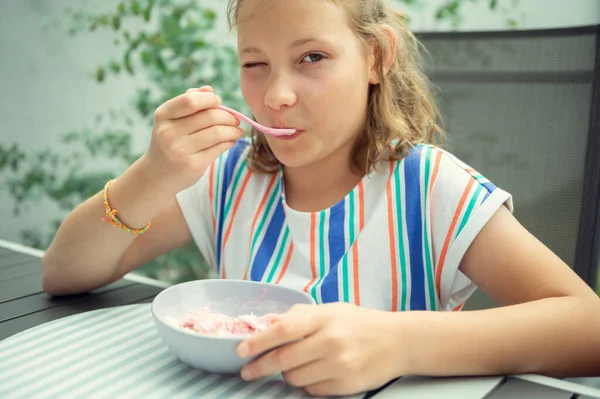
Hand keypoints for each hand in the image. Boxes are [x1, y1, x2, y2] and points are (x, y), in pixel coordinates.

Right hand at [142, 86, 243, 194]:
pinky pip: (219, 148)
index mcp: (163, 115)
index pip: (191, 100)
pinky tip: (231, 141)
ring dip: (233, 130)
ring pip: (218, 133)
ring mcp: (180, 150)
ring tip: (237, 130)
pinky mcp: (193, 165)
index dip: (210, 99)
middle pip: (209, 116)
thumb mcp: (171, 119)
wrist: (157, 175)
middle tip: (235, 119)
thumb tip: (209, 89)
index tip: (218, 103)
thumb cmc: (169, 141)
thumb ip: (188, 102)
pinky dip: (229, 142)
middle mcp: (169, 132)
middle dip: (228, 116)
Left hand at [237, 303, 403, 396]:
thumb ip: (299, 316)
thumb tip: (268, 322)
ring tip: (298, 364)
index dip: (258, 341)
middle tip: (248, 370)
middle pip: (284, 359)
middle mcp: (331, 341)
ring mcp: (339, 365)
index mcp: (325, 317)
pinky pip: (312, 390)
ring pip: (295, 378)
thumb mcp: (331, 310)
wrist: (398, 341)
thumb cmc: (361, 323)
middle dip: (260, 366)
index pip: (283, 330)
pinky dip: (307, 383)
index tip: (241, 350)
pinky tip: (317, 372)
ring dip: (288, 374)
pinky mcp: (346, 385)